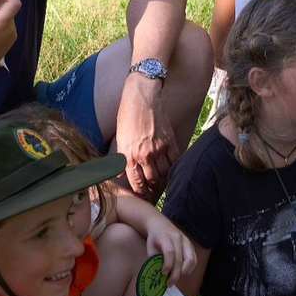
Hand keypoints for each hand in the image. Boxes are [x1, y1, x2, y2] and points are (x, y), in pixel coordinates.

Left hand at [116, 79, 177, 197]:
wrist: (142, 98)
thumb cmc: (127, 116)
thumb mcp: (119, 138)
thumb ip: (121, 159)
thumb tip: (120, 175)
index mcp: (130, 156)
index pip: (137, 183)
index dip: (141, 194)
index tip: (144, 197)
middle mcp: (145, 155)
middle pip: (153, 180)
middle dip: (152, 187)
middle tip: (153, 189)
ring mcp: (159, 149)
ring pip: (165, 172)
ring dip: (163, 177)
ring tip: (160, 176)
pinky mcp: (170, 141)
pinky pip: (175, 160)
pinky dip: (173, 165)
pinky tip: (170, 165)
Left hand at [143, 209, 197, 285]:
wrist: (160, 224)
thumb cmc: (154, 238)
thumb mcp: (150, 247)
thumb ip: (154, 259)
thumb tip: (157, 275)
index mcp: (165, 237)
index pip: (169, 251)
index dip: (167, 264)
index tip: (163, 274)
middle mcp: (178, 238)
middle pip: (180, 258)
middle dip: (175, 274)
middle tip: (169, 284)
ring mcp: (186, 241)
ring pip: (191, 259)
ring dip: (184, 272)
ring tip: (176, 279)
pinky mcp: (190, 245)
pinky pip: (194, 259)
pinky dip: (189, 269)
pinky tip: (182, 274)